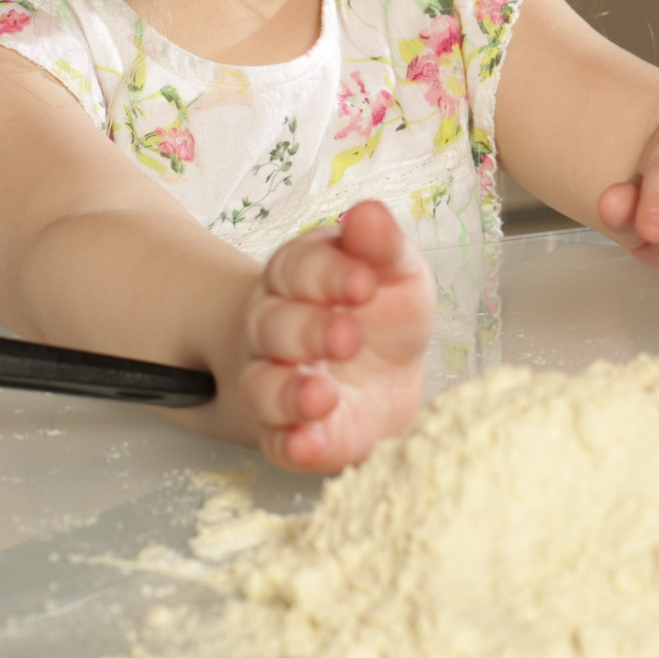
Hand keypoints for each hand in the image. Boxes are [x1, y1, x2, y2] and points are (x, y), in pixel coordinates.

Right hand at [237, 199, 434, 473]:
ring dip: (289, 393)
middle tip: (347, 337)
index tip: (364, 282)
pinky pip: (276, 442)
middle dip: (308, 331)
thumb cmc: (382, 310)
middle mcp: (274, 329)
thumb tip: (368, 212)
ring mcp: (276, 382)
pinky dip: (290, 445)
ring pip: (263, 387)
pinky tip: (308, 444)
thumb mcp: (395, 270)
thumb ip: (382, 245)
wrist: (383, 372)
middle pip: (274, 326)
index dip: (326, 274)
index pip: (298, 267)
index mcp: (298, 277)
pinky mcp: (289, 432)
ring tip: (324, 396)